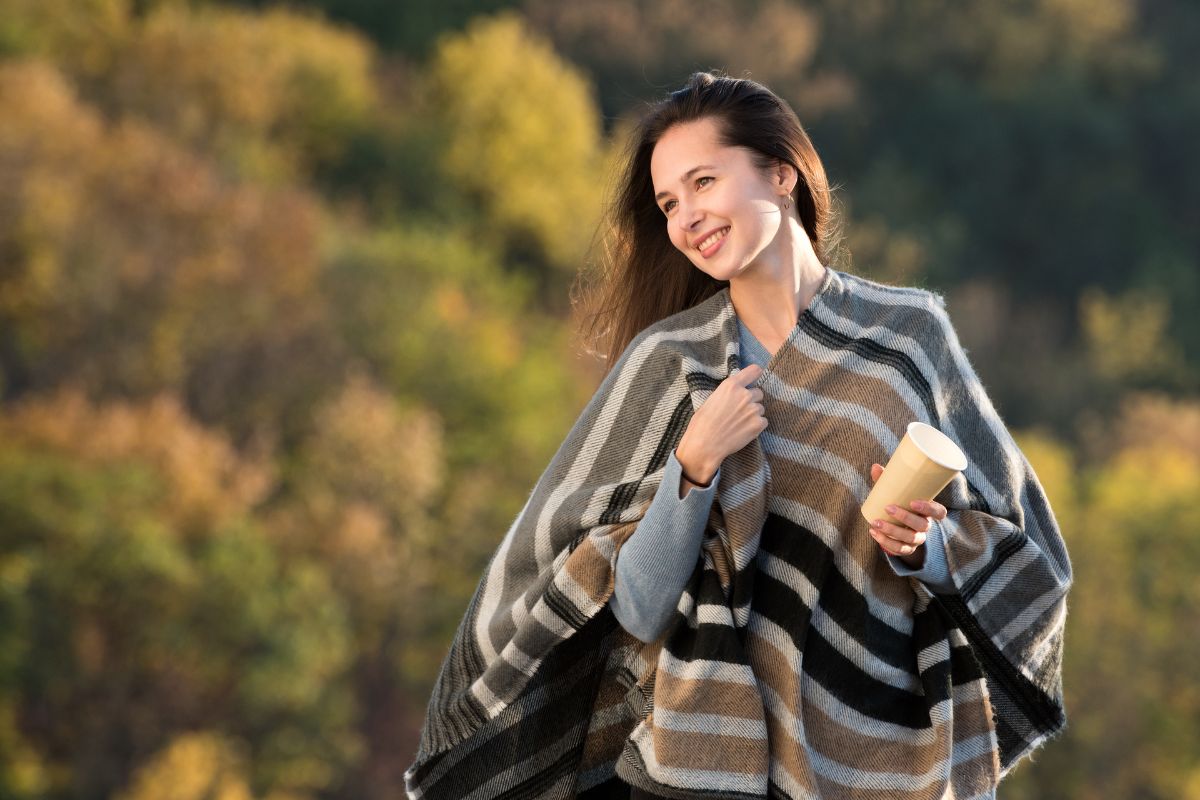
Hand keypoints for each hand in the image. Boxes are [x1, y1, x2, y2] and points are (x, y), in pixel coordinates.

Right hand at [675, 364, 767, 484]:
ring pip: (760, 409)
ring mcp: (753, 409)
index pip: (754, 371)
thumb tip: (736, 394)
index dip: (755, 375)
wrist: (704, 445)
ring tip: (739, 424)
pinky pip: (763, 422)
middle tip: (740, 411)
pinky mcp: (758, 424)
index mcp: (731, 385)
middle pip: (758, 393)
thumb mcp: (712, 400)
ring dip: (753, 414)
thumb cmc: (702, 424)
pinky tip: (743, 431)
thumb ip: (728, 394)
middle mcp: (745, 394)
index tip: (755, 378)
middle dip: (752, 400)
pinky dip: (756, 426)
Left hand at [867, 463, 948, 564]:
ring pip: (909, 538)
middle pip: (922, 526)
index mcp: (928, 512)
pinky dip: (885, 542)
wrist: (896, 525)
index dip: (929, 508)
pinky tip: (874, 533)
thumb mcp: (895, 492)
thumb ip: (886, 480)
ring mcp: (917, 539)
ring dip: (891, 531)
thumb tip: (875, 466)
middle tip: (888, 508)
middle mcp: (925, 527)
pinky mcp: (907, 549)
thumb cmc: (898, 503)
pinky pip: (899, 550)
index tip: (913, 502)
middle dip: (905, 517)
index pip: (939, 512)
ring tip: (875, 523)